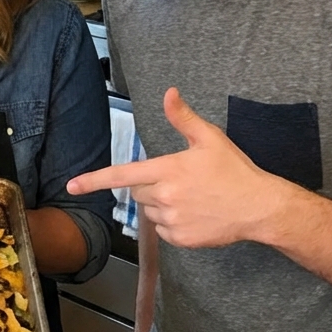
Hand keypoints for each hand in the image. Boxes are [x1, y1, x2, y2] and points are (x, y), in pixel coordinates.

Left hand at [66, 87, 277, 247]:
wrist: (260, 207)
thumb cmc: (234, 170)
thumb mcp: (210, 138)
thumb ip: (183, 117)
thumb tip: (168, 92)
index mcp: (167, 170)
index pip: (122, 175)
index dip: (94, 180)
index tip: (71, 186)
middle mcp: (165, 196)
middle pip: (137, 192)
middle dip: (149, 185)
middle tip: (178, 181)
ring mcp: (172, 219)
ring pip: (149, 211)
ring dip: (161, 204)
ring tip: (191, 198)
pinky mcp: (180, 239)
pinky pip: (162, 230)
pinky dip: (172, 223)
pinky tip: (195, 215)